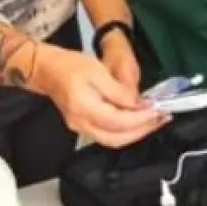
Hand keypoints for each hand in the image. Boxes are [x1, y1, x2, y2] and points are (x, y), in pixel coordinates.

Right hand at [36, 44, 167, 147]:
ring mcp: (80, 128)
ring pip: (114, 140)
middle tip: (161, 118)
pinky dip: (124, 131)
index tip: (158, 111)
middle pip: (118, 138)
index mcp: (85, 108)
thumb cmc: (69, 65)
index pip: (120, 122)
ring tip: (152, 120)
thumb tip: (139, 105)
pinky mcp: (82, 126)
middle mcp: (82, 123)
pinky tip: (134, 120)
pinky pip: (107, 135)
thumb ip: (119, 91)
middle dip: (143, 130)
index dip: (142, 119)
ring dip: (135, 133)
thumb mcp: (98, 71)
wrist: (45, 69)